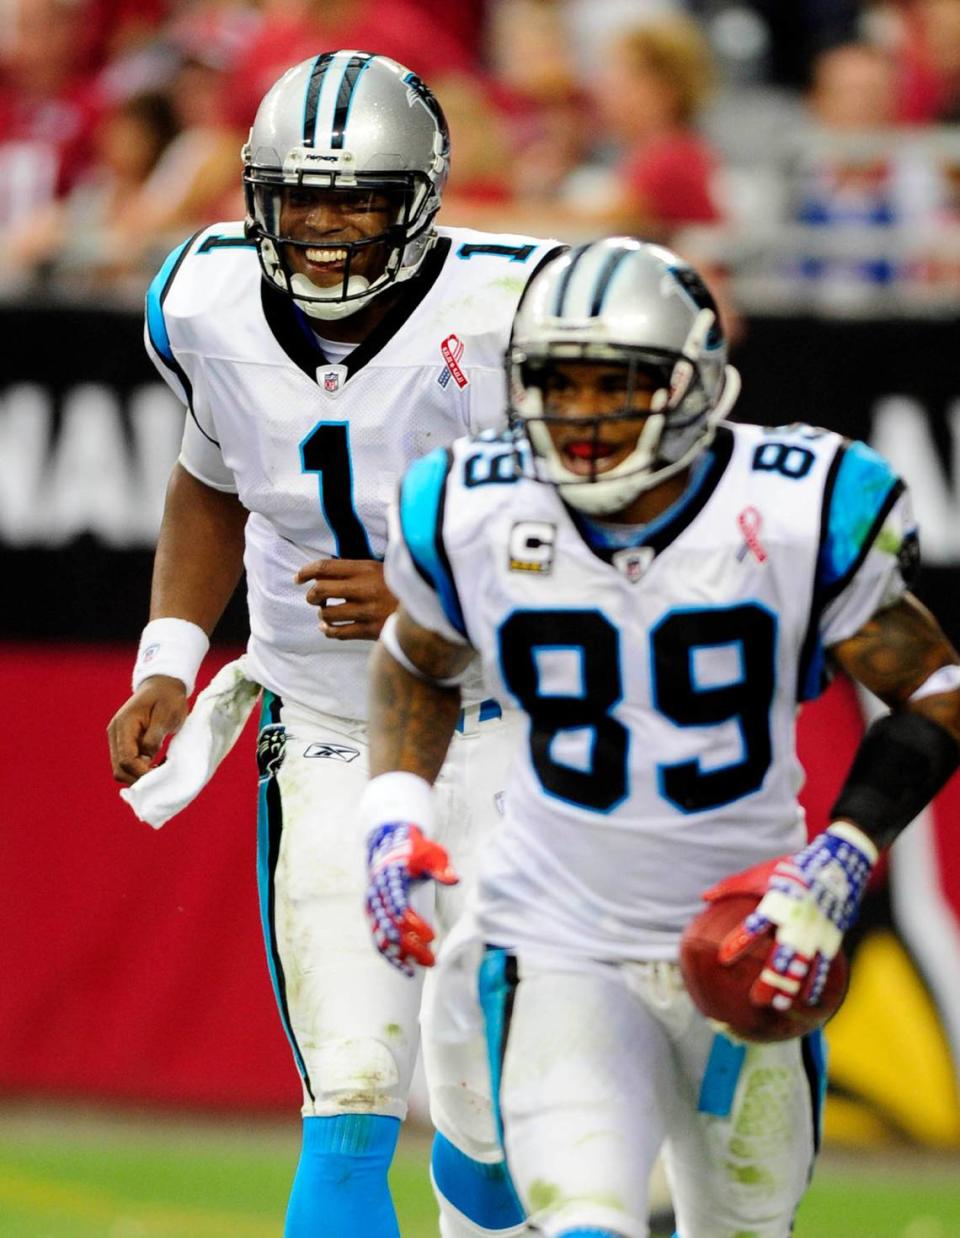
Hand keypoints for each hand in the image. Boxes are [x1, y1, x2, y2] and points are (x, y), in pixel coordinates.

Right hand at [107, 676, 188, 785]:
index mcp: (124, 725)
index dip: (141, 772)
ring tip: (159, 772)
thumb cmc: (168, 698)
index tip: (160, 776)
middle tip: (161, 778)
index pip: (126, 759)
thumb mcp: (166, 714)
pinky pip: (127, 762)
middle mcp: (116, 733)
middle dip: (138, 778)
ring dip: (138, 775)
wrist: (163, 686)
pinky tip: (155, 766)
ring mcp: (118, 738)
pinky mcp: (124, 742)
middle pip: (119, 768)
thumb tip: (147, 758)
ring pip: (121, 768)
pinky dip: (139, 769)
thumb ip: (154, 736)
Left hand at [295, 559, 396, 640]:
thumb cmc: (405, 587)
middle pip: (320, 590)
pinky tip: (327, 628)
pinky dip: (328, 631)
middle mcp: (364, 588)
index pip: (325, 567)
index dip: (306, 571)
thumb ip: (359, 570)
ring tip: (326, 614)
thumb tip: (329, 572)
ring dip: (322, 614)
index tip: (298, 578)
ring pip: (327, 614)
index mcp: (367, 568)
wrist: (431, 608)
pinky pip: (339, 632)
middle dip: (312, 595)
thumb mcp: (385, 569)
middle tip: (314, 598)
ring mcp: (367, 610)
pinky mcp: (371, 630)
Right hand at [365, 822, 457, 975]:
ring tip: (422, 967)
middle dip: (410, 945)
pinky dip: (391, 956)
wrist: (390, 845)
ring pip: (382, 937)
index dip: (412, 920)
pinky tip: (407, 970)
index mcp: (390, 877)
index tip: (430, 936)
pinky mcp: (373, 916)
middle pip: (390, 925)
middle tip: (432, 959)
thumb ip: (441, 869)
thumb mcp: (431, 855)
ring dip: (401, 954)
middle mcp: (377, 894)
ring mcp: (372, 906)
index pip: (398, 902)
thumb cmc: (415, 851)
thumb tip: (455, 880)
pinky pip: (378, 940)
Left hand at [716, 824, 876, 1011]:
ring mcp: (818, 928)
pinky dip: (816, 980)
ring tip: (778, 1005)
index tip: (723, 959)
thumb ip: (732, 886)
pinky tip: (807, 999)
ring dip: (792, 985)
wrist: (840, 862)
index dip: (741, 941)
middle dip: (771, 978)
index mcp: (779, 900)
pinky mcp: (832, 934)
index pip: (756, 924)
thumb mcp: (762, 872)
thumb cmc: (792, 868)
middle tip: (756, 1000)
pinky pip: (824, 962)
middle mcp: (798, 917)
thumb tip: (703, 898)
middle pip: (784, 953)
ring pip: (805, 963)